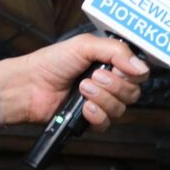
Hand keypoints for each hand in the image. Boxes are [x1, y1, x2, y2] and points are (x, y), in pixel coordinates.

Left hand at [0, 33, 149, 131]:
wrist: (28, 85)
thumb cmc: (51, 62)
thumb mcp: (85, 45)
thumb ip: (117, 51)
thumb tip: (140, 67)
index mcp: (111, 63)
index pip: (139, 73)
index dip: (133, 73)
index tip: (119, 69)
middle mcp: (109, 83)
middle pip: (133, 92)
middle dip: (114, 85)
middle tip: (93, 76)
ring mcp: (100, 102)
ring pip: (120, 108)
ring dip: (102, 98)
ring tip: (82, 89)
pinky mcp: (90, 120)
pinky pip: (106, 123)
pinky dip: (97, 115)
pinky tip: (84, 107)